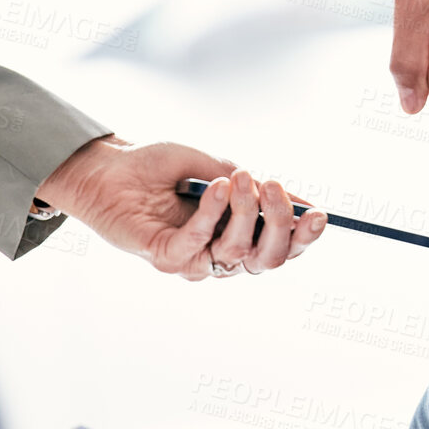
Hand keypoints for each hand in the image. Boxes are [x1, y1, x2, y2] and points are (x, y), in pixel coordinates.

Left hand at [34, 137, 326, 279]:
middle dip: (279, 222)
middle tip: (271, 186)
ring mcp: (195, 261)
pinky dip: (213, 213)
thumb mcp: (221, 169)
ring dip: (245, 211)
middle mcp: (222, 255)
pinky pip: (200, 242)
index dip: (305, 237)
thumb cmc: (163, 168)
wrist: (110, 168)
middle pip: (269, 259)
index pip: (284, 249)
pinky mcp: (167, 258)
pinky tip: (217, 186)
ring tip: (238, 177)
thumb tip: (303, 202)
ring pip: (238, 250)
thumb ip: (257, 187)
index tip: (318, 214)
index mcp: (241, 236)